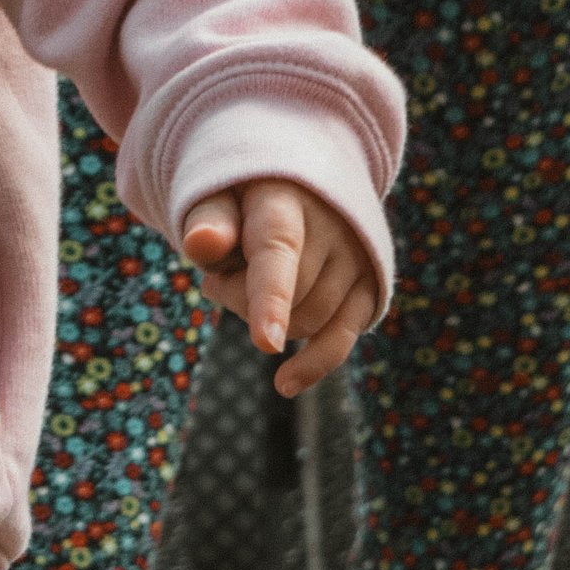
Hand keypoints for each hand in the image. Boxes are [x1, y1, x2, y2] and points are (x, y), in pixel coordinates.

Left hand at [179, 178, 379, 395]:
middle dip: (240, 299)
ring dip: (268, 322)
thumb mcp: (218, 197)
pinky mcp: (368, 287)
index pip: (279, 251)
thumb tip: (201, 244)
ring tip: (247, 286)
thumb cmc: (244, 199)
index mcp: (288, 199)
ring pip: (309, 321)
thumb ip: (208, 222)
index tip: (266, 343)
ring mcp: (356, 259)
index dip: (270, 298)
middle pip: (287, 295)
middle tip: (221, 277)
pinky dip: (313, 365)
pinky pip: (341, 339)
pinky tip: (285, 385)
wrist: (300, 184)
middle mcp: (333, 228)